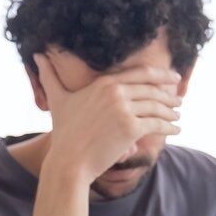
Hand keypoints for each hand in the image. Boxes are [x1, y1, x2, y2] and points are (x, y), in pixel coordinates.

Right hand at [35, 52, 181, 183]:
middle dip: (170, 93)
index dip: (161, 75)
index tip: (173, 78)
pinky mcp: (131, 128)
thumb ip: (49, 76)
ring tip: (178, 115)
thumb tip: (36, 55)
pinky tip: (177, 129)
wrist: (69, 160)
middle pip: (153, 88)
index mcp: (103, 83)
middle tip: (179, 98)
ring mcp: (124, 110)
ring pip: (157, 106)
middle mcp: (115, 92)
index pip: (141, 74)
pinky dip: (170, 127)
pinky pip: (158, 124)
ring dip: (172, 111)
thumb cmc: (64, 132)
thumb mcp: (57, 99)